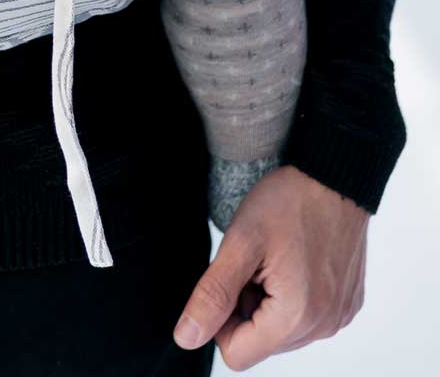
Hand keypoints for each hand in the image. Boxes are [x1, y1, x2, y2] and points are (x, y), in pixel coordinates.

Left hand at [173, 165, 367, 368]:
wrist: (335, 176)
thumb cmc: (290, 201)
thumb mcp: (240, 242)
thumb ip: (212, 294)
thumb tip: (186, 337)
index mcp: (296, 317)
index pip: (236, 354)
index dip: (221, 319)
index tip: (232, 278)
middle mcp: (323, 327)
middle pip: (260, 342)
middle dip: (247, 306)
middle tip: (255, 262)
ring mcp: (338, 318)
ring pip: (280, 332)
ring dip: (268, 301)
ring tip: (275, 259)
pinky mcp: (346, 306)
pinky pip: (306, 319)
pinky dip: (291, 295)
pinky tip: (294, 260)